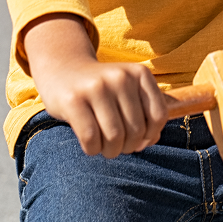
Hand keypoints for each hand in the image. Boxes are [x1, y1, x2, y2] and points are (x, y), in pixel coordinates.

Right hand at [23, 13, 167, 157]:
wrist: (64, 70)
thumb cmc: (103, 90)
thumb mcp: (128, 92)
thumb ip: (145, 114)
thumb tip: (151, 140)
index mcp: (139, 73)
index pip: (158, 116)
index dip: (150, 136)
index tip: (138, 140)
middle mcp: (120, 77)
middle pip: (136, 130)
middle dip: (127, 147)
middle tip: (117, 146)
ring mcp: (97, 87)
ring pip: (115, 137)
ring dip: (111, 151)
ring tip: (105, 146)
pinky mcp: (74, 100)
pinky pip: (91, 139)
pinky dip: (93, 149)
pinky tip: (90, 144)